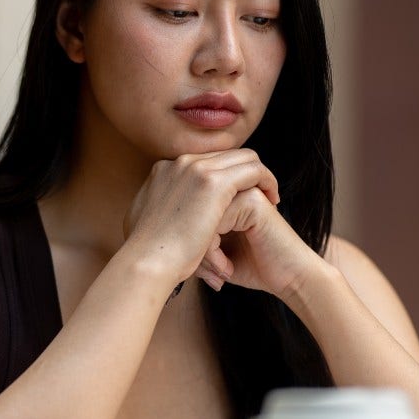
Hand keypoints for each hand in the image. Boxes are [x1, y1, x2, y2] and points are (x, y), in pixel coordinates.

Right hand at [123, 150, 279, 287]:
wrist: (146, 263)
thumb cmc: (148, 256)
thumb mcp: (147, 222)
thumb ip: (161, 208)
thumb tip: (170, 211)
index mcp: (165, 170)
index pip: (208, 161)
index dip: (229, 177)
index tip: (239, 197)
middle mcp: (180, 162)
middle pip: (228, 155)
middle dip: (247, 173)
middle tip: (261, 195)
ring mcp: (196, 168)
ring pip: (244, 157)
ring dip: (261, 176)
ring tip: (271, 199)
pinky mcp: (213, 182)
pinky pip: (254, 170)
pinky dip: (267, 182)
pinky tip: (272, 201)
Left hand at [197, 186, 321, 297]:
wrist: (289, 279)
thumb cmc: (250, 267)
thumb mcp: (212, 249)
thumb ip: (192, 232)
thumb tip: (156, 235)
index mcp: (220, 191)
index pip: (185, 208)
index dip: (189, 243)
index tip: (202, 270)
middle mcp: (230, 186)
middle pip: (188, 212)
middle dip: (192, 247)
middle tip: (207, 274)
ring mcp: (242, 191)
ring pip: (198, 218)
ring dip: (203, 252)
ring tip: (215, 274)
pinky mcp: (252, 202)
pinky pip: (213, 223)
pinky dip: (212, 252)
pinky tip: (225, 270)